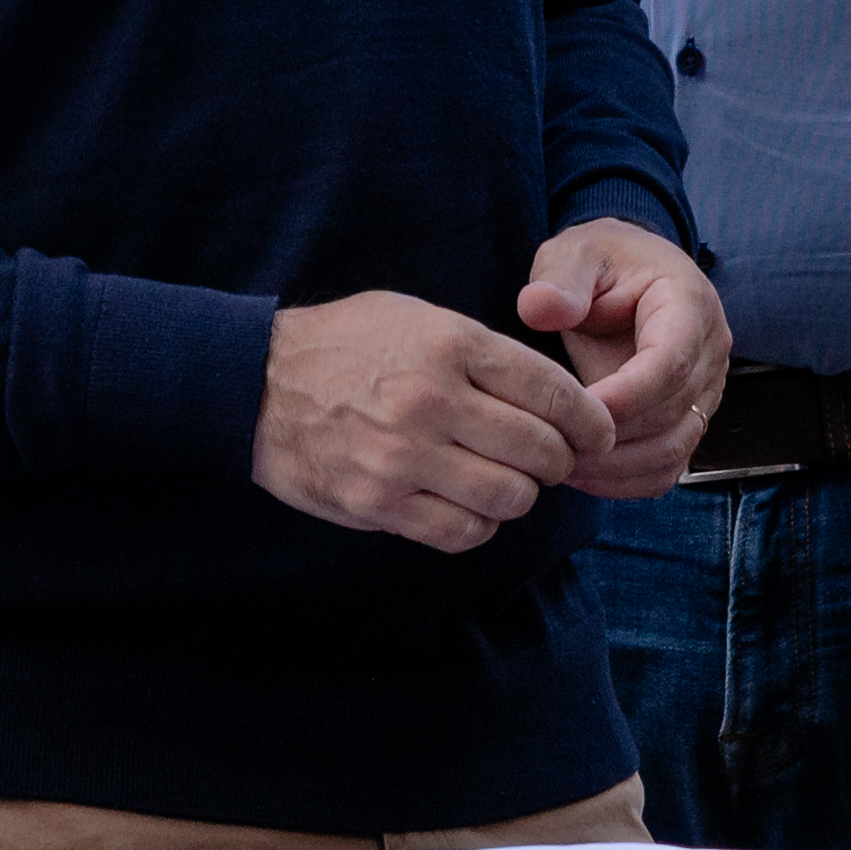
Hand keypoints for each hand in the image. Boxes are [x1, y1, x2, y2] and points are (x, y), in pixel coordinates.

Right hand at [256, 292, 605, 550]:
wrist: (254, 383)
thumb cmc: (348, 346)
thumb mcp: (420, 317)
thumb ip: (485, 352)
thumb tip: (557, 398)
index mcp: (452, 345)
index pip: (554, 391)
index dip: (591, 421)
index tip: (596, 434)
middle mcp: (432, 401)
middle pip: (541, 450)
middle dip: (559, 461)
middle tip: (550, 461)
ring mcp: (403, 456)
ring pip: (510, 498)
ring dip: (519, 495)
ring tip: (504, 481)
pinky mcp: (377, 503)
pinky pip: (462, 531)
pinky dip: (478, 524)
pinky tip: (467, 504)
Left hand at [523, 222, 726, 497]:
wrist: (627, 274)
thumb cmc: (602, 262)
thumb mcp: (575, 253)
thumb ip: (559, 277)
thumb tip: (541, 308)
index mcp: (689, 305)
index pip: (671, 363)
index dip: (625, 396)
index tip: (575, 412)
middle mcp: (710, 354)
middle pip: (672, 414)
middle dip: (611, 438)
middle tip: (551, 444)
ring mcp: (705, 392)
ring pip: (674, 450)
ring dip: (618, 467)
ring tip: (562, 463)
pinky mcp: (687, 420)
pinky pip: (668, 467)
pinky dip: (627, 481)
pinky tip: (583, 475)